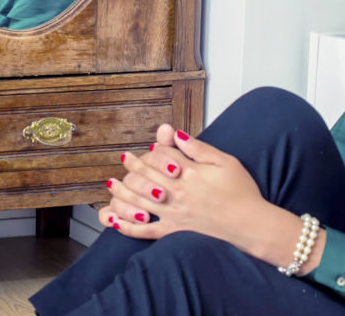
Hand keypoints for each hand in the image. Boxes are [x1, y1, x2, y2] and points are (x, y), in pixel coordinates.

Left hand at [102, 128, 265, 243]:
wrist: (253, 226)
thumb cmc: (242, 193)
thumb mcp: (225, 161)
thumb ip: (198, 148)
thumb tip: (176, 134)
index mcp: (189, 173)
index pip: (161, 156)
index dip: (153, 150)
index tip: (148, 148)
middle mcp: (177, 192)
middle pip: (145, 175)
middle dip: (132, 166)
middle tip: (125, 159)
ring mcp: (173, 213)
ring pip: (138, 200)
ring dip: (122, 191)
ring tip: (112, 184)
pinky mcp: (174, 231)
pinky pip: (145, 231)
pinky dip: (128, 226)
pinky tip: (116, 221)